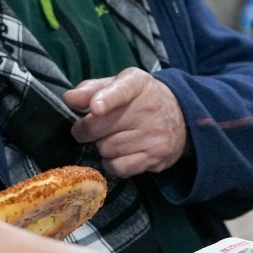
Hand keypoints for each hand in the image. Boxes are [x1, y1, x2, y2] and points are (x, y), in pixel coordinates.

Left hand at [63, 69, 187, 178]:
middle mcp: (149, 109)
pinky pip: (118, 167)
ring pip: (106, 149)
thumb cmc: (141, 99)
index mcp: (138, 84)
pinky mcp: (155, 158)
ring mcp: (154, 136)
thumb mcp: (120, 84)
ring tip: (110, 138)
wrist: (183, 117)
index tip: (95, 108)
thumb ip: (92, 89)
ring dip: (100, 146)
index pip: (121, 90)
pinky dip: (111, 163)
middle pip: (100, 127)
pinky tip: (118, 153)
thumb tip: (69, 99)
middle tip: (87, 129)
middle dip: (85, 130)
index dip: (106, 99)